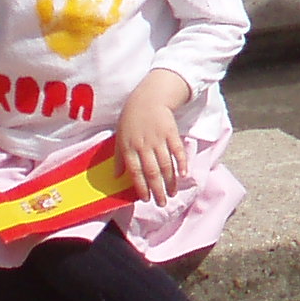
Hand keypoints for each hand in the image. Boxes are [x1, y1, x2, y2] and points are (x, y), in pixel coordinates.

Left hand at [112, 70, 193, 201]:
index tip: (146, 199)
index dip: (141, 187)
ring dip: (170, 181)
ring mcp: (159, 139)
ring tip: (173, 194)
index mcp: (129, 147)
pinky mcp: (171, 133)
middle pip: (152, 172)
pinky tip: (184, 174)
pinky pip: (177, 151)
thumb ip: (119, 157)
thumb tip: (116, 176)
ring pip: (165, 165)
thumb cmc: (132, 117)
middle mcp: (144, 145)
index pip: (136, 172)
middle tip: (162, 203)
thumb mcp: (120, 136)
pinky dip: (181, 163)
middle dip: (158, 190)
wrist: (149, 96)